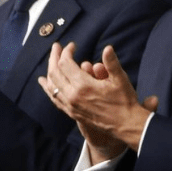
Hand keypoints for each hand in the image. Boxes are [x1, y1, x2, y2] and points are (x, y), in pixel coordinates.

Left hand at [43, 42, 154, 158]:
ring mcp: (70, 106)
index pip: (65, 63)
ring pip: (52, 86)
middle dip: (54, 57)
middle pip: (54, 72)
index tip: (72, 45)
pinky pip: (55, 99)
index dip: (67, 51)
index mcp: (83, 85)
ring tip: (50, 61)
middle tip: (56, 47)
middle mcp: (73, 96)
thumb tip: (107, 48)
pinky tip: (46, 83)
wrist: (125, 125)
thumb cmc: (125, 101)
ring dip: (49, 71)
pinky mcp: (72, 113)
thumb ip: (111, 62)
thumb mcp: (120, 79)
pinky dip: (49, 88)